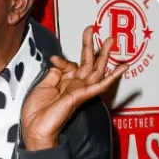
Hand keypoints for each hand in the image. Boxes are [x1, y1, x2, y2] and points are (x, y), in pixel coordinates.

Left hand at [21, 26, 128, 149]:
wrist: (36, 128)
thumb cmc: (37, 112)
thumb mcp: (43, 86)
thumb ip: (54, 73)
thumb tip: (58, 62)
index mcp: (65, 84)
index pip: (71, 66)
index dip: (64, 60)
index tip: (55, 59)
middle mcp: (75, 86)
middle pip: (87, 63)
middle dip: (91, 45)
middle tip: (94, 29)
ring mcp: (80, 91)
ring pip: (96, 70)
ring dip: (104, 54)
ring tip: (110, 40)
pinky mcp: (82, 96)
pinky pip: (101, 85)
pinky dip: (113, 76)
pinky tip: (123, 68)